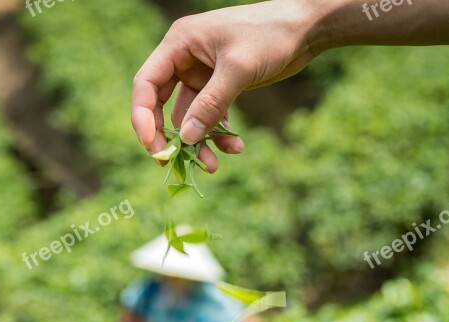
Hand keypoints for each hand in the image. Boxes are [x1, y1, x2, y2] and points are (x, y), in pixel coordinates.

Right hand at [132, 1, 320, 170]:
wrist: (306, 28)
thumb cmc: (271, 35)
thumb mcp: (239, 69)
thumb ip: (211, 104)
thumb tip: (187, 139)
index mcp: (178, 44)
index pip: (146, 84)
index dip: (143, 116)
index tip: (152, 145)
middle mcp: (183, 59)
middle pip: (160, 104)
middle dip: (169, 136)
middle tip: (172, 163)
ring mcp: (200, 74)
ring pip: (188, 116)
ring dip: (199, 142)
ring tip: (213, 165)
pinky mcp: (218, 86)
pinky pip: (209, 116)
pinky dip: (219, 134)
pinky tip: (236, 147)